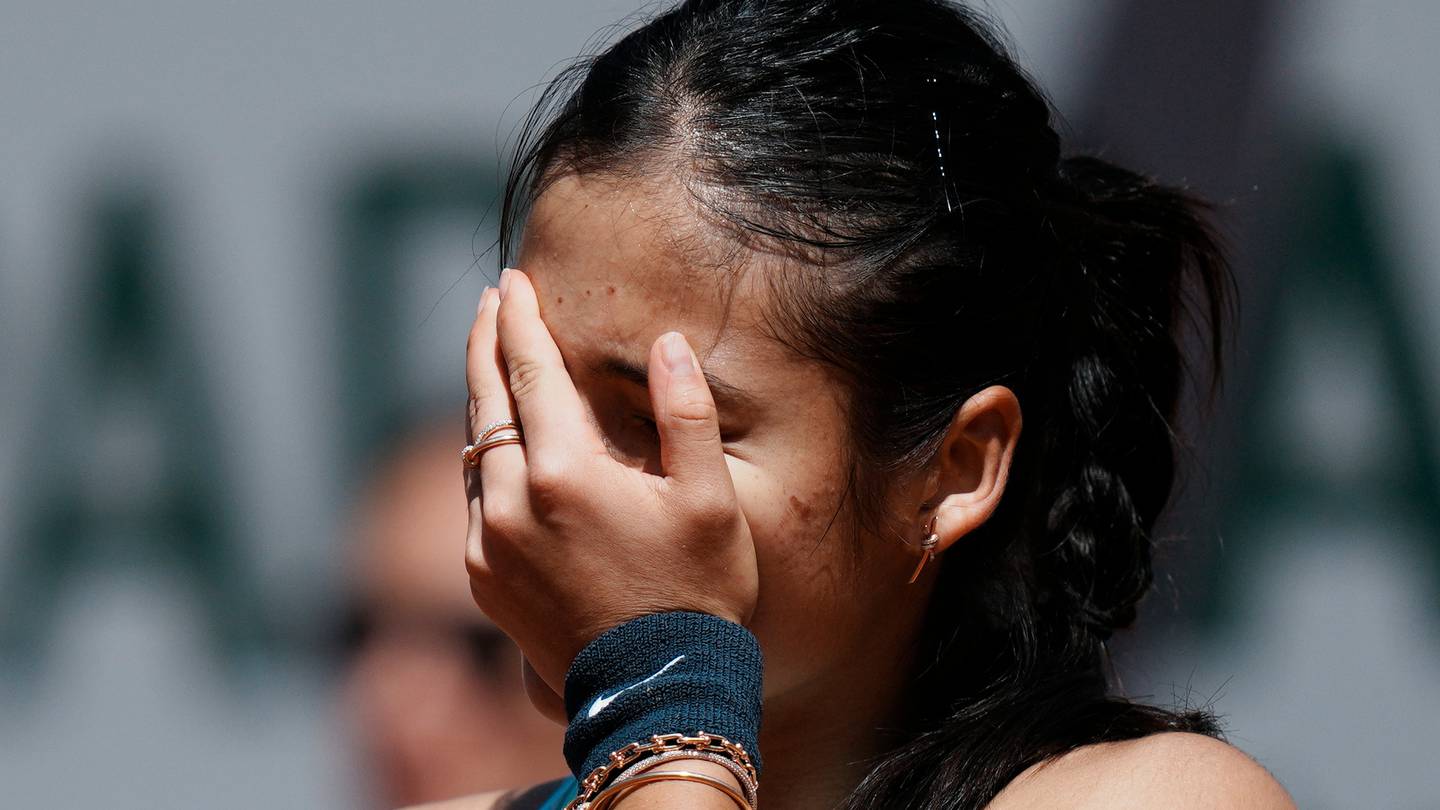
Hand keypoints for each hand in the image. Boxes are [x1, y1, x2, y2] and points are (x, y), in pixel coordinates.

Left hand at [463, 268, 758, 695]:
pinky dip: (486, 460)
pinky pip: (474, 499)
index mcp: (565, 473)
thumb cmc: (697, 594)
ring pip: (475, 450)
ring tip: (496, 366)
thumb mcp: (711, 499)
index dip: (520, 320)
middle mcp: (510, 503)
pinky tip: (502, 447)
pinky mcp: (483, 578)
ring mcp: (487, 544)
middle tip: (491, 303)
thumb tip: (667, 343)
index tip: (513, 281)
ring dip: (484, 401)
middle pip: (486, 401)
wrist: (656, 693)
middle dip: (487, 344)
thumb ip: (685, 412)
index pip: (529, 371)